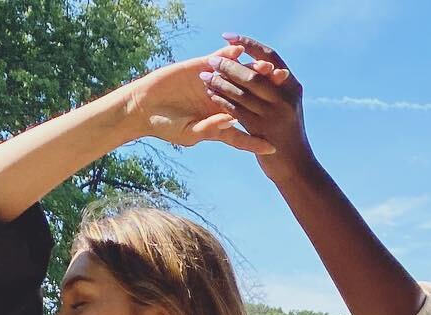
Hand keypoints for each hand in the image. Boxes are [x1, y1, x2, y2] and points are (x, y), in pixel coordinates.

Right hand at [123, 56, 276, 153]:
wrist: (146, 106)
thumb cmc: (166, 126)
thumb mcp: (188, 133)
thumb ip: (210, 128)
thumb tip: (231, 120)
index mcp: (220, 123)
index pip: (243, 133)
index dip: (256, 140)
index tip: (273, 148)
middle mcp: (222, 103)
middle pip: (249, 100)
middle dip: (266, 96)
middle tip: (284, 91)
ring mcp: (215, 84)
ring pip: (239, 77)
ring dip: (255, 72)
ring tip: (270, 68)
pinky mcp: (202, 68)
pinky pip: (220, 59)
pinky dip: (231, 54)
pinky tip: (243, 50)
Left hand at [200, 37, 312, 181]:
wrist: (298, 168)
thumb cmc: (291, 137)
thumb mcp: (289, 108)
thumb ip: (277, 89)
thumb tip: (262, 67)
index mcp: (293, 87)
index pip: (269, 57)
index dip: (248, 44)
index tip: (228, 38)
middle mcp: (285, 98)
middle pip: (253, 73)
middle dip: (230, 65)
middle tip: (211, 60)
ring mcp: (274, 115)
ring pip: (243, 92)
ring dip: (222, 82)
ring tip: (205, 76)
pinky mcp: (262, 131)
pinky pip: (237, 111)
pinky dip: (223, 101)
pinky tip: (211, 95)